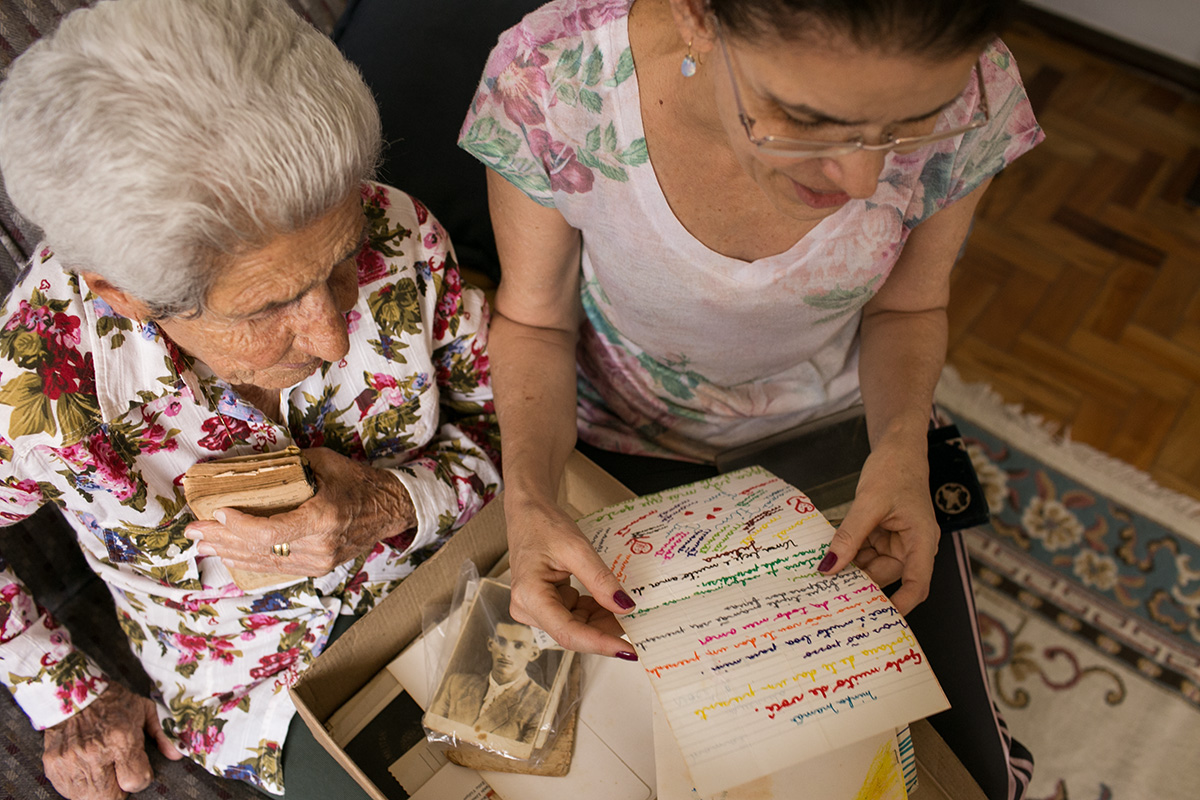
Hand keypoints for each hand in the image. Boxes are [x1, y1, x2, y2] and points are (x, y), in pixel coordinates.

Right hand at [43, 683, 181, 799]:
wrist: (72, 691)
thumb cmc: (111, 701)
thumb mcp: (143, 711)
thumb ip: (162, 735)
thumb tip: (177, 755)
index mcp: (121, 738)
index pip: (136, 781)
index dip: (140, 778)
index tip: (137, 768)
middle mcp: (95, 753)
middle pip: (112, 797)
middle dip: (119, 789)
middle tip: (118, 772)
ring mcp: (71, 761)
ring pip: (90, 798)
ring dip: (99, 789)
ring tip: (102, 768)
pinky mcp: (54, 765)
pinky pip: (70, 791)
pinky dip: (80, 786)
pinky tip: (86, 768)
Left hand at [185, 447, 416, 575]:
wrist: (390, 508)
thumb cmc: (358, 482)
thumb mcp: (325, 463)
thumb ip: (289, 465)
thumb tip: (250, 462)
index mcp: (322, 520)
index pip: (271, 533)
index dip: (240, 527)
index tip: (219, 513)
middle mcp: (320, 547)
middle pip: (260, 550)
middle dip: (222, 540)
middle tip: (193, 530)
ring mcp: (319, 562)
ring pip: (265, 562)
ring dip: (230, 552)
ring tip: (203, 543)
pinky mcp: (317, 567)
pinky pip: (277, 567)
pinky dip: (250, 560)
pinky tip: (229, 554)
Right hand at [505, 494, 636, 658]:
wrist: (529, 513)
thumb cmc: (544, 525)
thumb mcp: (577, 548)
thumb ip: (600, 580)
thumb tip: (624, 607)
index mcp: (529, 596)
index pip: (568, 633)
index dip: (600, 644)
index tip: (628, 650)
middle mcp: (527, 608)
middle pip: (573, 632)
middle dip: (605, 630)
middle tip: (636, 624)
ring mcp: (535, 608)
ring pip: (576, 626)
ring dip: (601, 619)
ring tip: (623, 606)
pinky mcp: (544, 605)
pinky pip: (573, 615)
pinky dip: (593, 610)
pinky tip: (607, 601)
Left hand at [818, 437, 938, 614]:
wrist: (897, 448)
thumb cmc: (895, 470)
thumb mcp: (869, 503)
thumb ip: (849, 536)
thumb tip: (829, 567)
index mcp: (921, 541)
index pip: (917, 584)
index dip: (900, 606)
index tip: (876, 620)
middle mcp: (911, 546)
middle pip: (885, 576)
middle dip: (860, 581)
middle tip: (827, 592)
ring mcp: (896, 540)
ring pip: (870, 565)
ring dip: (850, 566)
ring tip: (822, 572)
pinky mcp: (882, 533)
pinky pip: (863, 550)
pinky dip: (847, 552)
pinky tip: (829, 554)